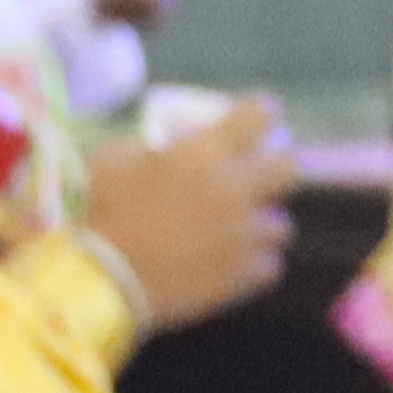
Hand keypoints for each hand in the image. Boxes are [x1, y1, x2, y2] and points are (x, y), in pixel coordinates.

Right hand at [86, 96, 294, 332]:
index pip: (259, 117)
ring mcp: (243, 236)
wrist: (105, 279)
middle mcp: (235, 191)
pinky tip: (235, 259)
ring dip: (263, 222)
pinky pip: (269, 264)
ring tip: (240, 226)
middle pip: (288, 167)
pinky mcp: (242, 275)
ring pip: (281, 224)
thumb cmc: (104, 212)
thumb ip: (147, 145)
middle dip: (277, 164)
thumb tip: (165, 146)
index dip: (262, 113)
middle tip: (258, 170)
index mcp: (206, 154)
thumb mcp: (113, 158)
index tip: (257, 117)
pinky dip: (255, 262)